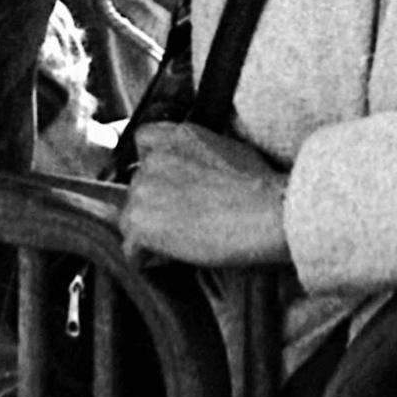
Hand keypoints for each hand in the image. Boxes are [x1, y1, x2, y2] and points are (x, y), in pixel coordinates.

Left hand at [117, 121, 292, 268]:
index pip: (145, 139)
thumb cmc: (261, 189)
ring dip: (150, 231)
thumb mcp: (231, 151)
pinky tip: (170, 260)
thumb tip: (199, 176)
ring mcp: (143, 188)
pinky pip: (132, 248)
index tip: (164, 184)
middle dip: (154, 203)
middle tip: (181, 222)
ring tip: (179, 244)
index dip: (153, 166)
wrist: (265, 212)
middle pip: (137, 184)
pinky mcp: (139, 220)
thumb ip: (201, 156)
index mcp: (180, 136)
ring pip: (131, 216)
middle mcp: (155, 157)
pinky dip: (147, 258)